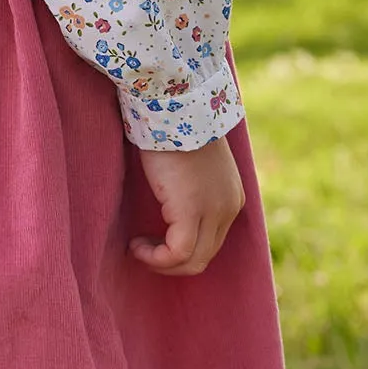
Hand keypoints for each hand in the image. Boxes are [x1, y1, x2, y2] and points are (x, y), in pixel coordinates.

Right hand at [131, 137, 244, 277]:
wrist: (172, 106)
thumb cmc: (171, 128)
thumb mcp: (190, 166)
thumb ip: (189, 189)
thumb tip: (168, 208)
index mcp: (231, 197)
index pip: (211, 241)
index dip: (181, 249)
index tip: (154, 239)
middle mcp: (229, 208)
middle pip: (204, 256)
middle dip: (170, 261)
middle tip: (142, 248)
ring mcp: (214, 211)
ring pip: (193, 261)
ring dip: (161, 262)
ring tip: (137, 247)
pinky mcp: (192, 211)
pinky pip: (177, 253)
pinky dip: (155, 257)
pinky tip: (136, 244)